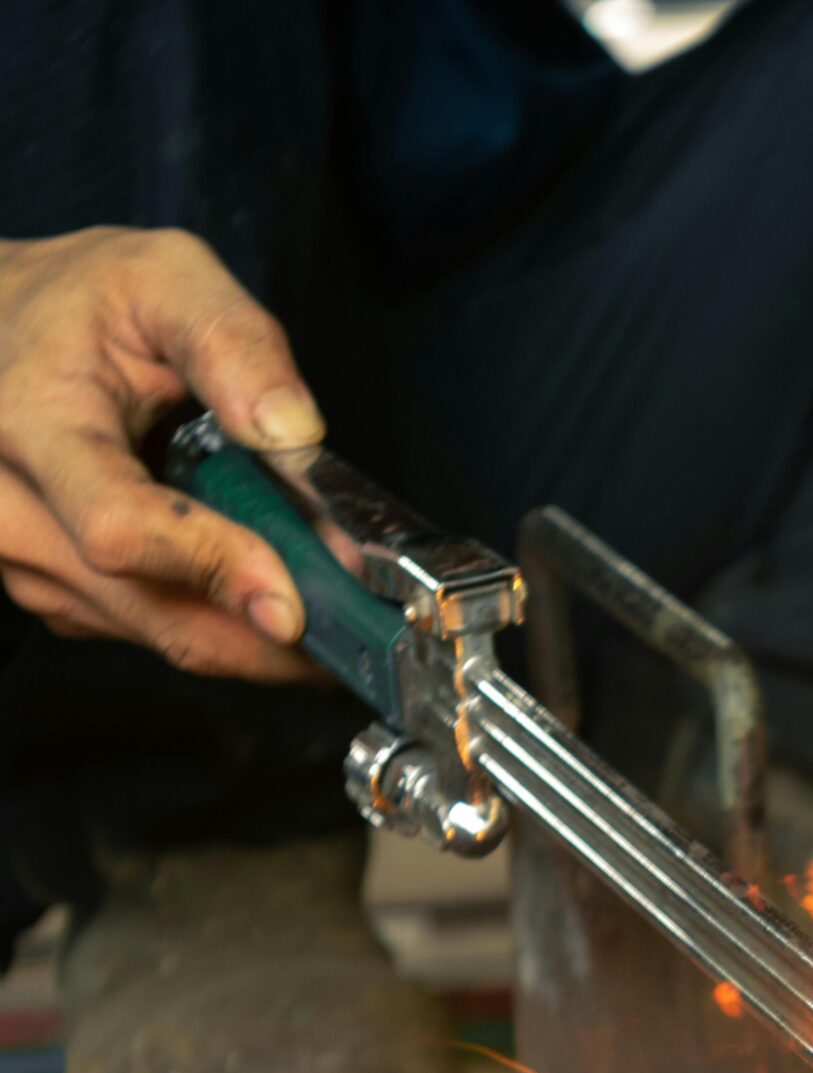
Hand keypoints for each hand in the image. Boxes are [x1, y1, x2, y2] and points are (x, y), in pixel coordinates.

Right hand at [0, 226, 324, 679]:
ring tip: (326, 604)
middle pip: (152, 612)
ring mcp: (30, 565)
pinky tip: (263, 591)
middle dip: (264, 636)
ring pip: (160, 637)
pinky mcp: (56, 596)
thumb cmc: (73, 302)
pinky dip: (220, 625)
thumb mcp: (161, 275)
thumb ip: (232, 340)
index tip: (290, 602)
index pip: (119, 526)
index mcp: (34, 423)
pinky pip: (151, 632)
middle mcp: (17, 511)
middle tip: (358, 634)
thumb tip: (293, 431)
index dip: (211, 568)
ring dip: (252, 637)